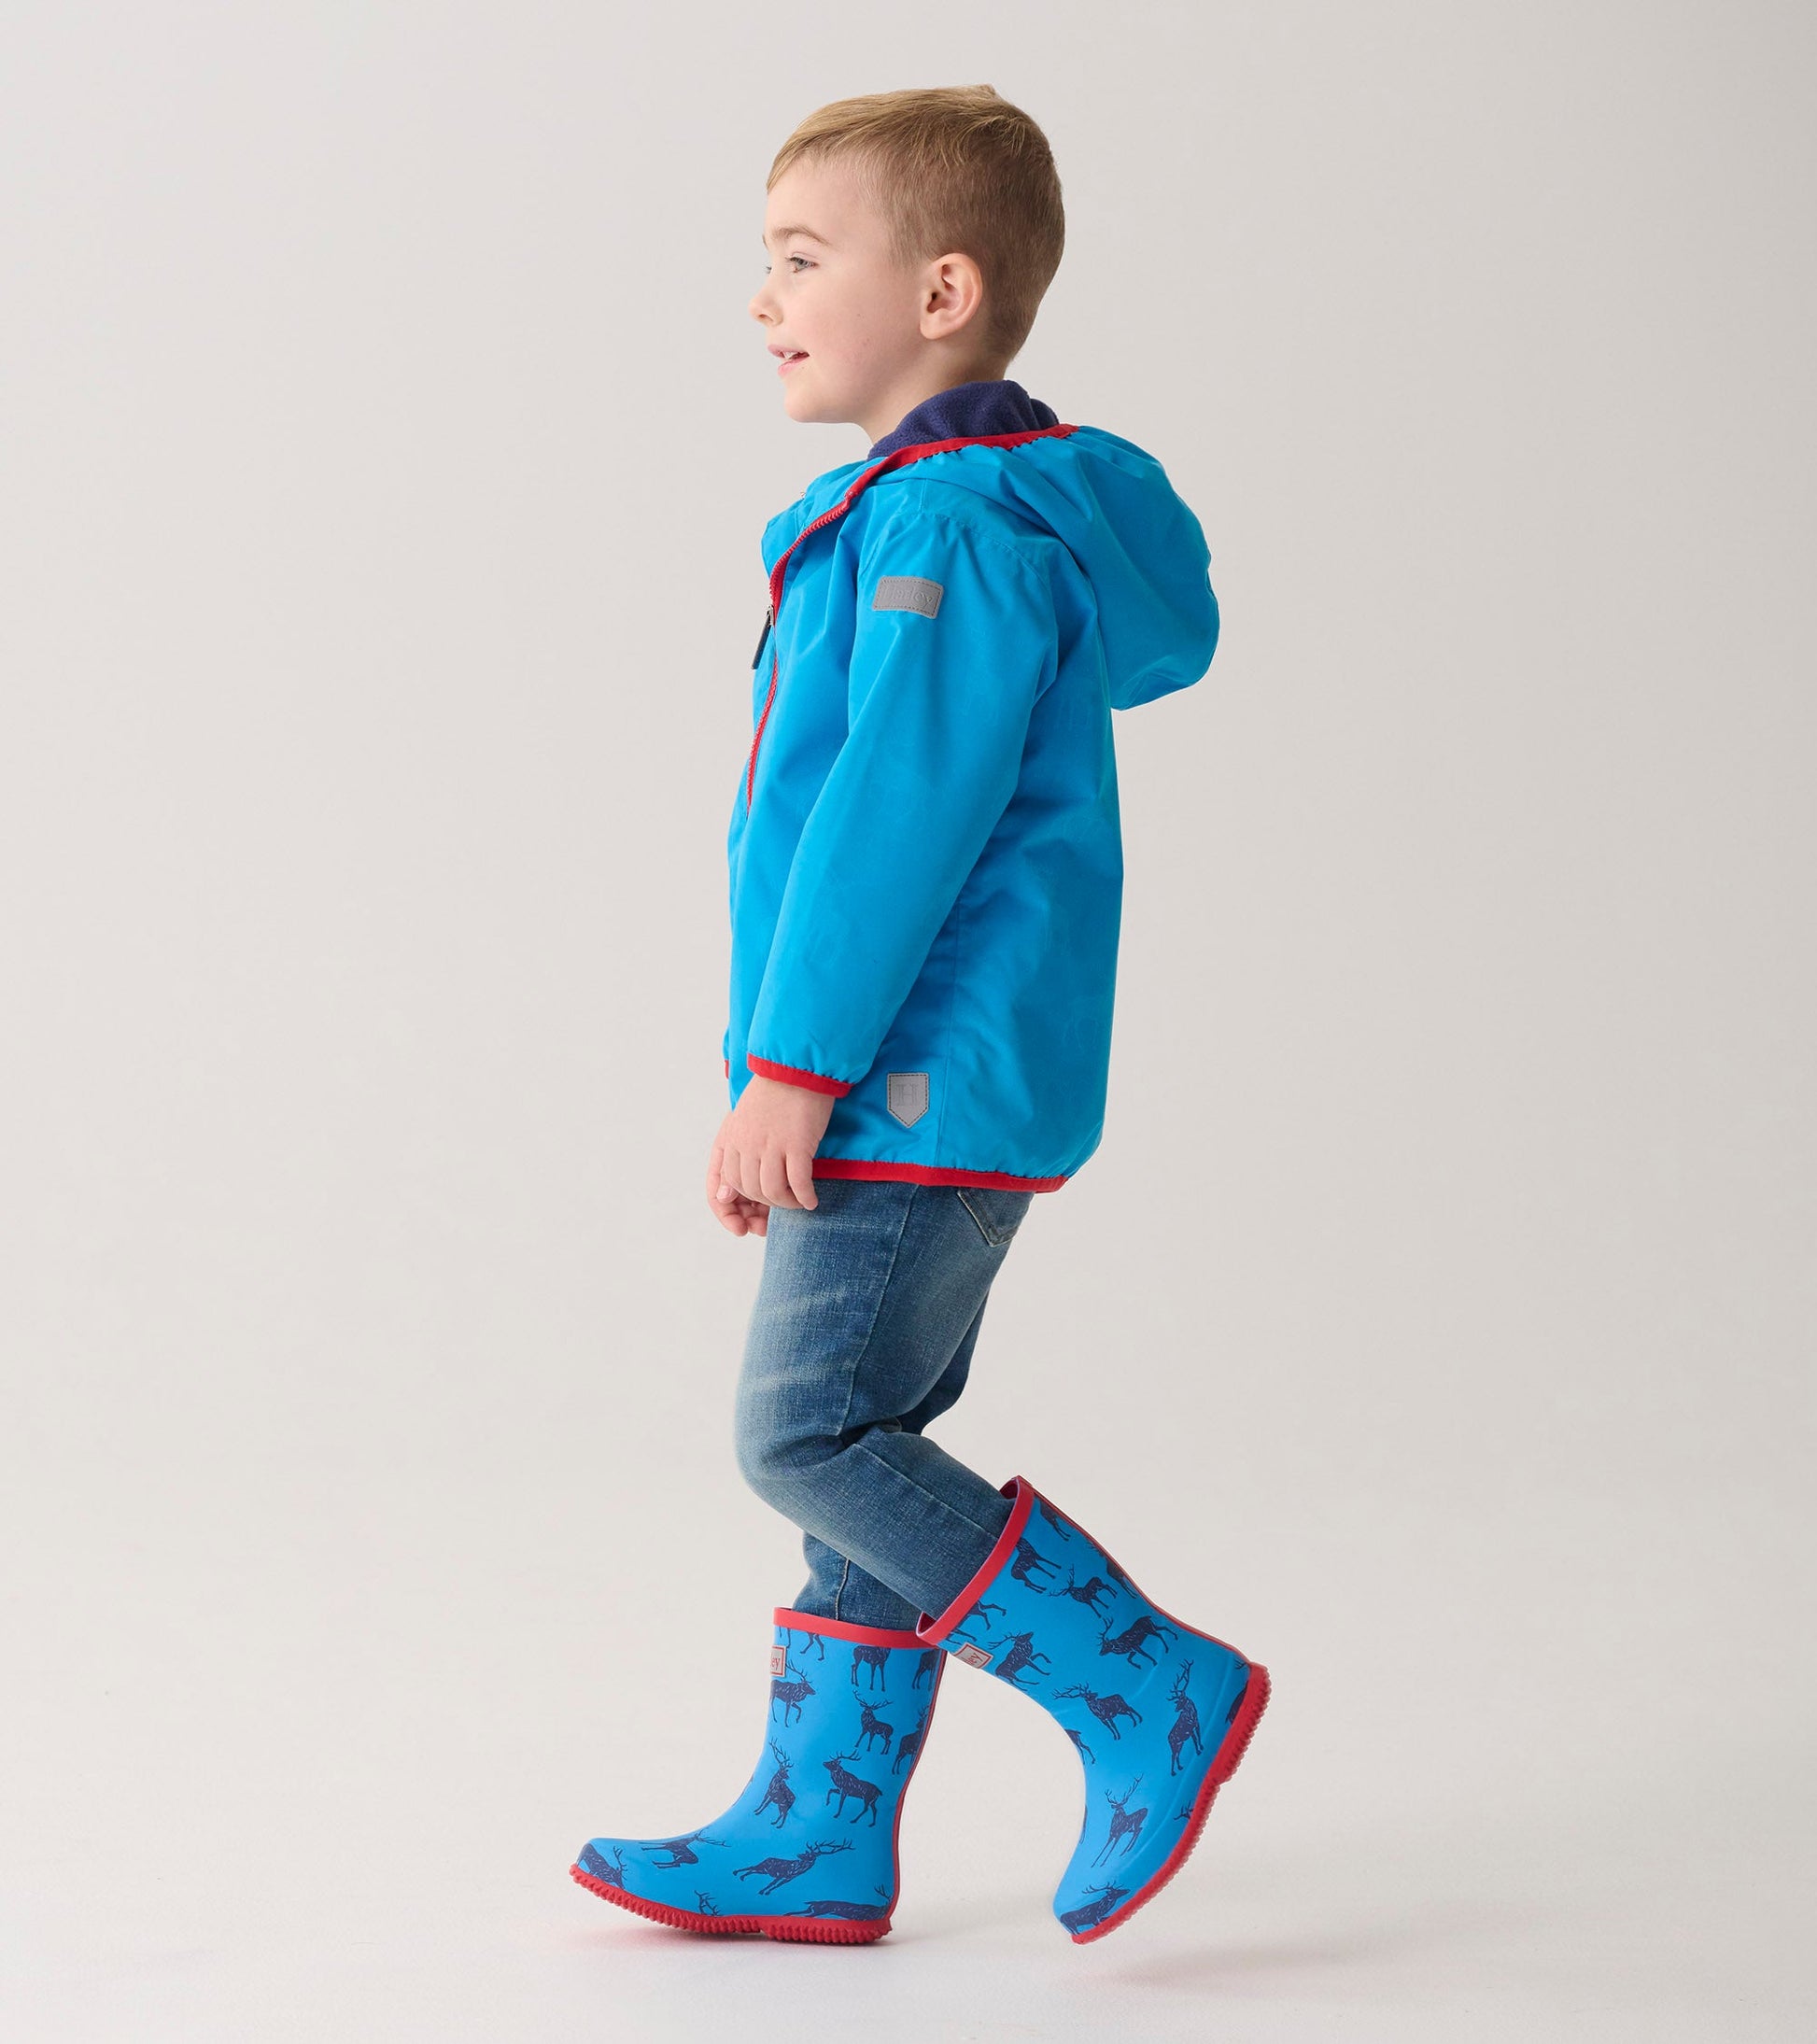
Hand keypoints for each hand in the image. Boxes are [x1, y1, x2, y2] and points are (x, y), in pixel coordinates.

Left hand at [706, 1078, 835, 1234]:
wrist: (797, 1067)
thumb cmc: (775, 1091)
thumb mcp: (745, 1119)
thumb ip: (736, 1151)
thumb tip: (726, 1192)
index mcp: (732, 1138)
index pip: (729, 1184)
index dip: (742, 1202)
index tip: (754, 1211)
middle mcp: (748, 1145)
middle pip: (752, 1191)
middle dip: (768, 1204)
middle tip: (784, 1203)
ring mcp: (772, 1146)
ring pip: (774, 1192)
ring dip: (788, 1203)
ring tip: (799, 1202)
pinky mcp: (797, 1145)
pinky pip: (799, 1183)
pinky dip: (805, 1197)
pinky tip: (812, 1200)